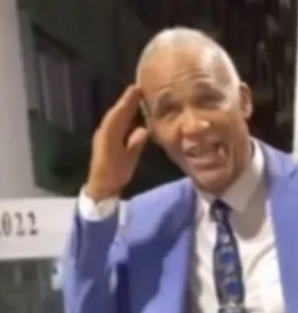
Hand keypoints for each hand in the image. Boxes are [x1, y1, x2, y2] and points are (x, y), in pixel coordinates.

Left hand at [85, 85, 147, 200]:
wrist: (101, 187)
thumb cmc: (115, 174)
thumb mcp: (127, 160)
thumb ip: (134, 144)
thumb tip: (142, 129)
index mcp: (109, 135)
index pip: (119, 113)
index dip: (127, 101)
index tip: (137, 88)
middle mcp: (105, 132)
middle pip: (116, 112)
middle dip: (126, 100)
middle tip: (137, 87)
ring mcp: (105, 136)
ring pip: (115, 117)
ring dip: (124, 107)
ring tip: (135, 97)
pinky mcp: (107, 141)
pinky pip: (116, 124)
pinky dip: (123, 116)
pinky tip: (130, 115)